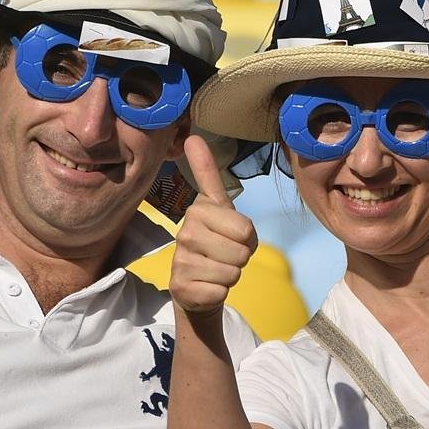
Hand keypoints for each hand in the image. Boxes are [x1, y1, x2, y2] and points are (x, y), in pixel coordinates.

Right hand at [168, 135, 257, 314]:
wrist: (198, 285)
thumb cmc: (215, 241)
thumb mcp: (217, 206)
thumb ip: (206, 172)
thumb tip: (192, 136)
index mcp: (197, 210)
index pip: (246, 228)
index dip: (248, 238)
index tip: (230, 235)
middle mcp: (185, 233)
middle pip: (241, 252)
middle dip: (240, 259)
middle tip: (224, 256)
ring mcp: (180, 261)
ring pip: (232, 273)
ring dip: (230, 276)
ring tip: (215, 269)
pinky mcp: (181, 288)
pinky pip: (220, 292)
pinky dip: (219, 293)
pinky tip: (206, 286)